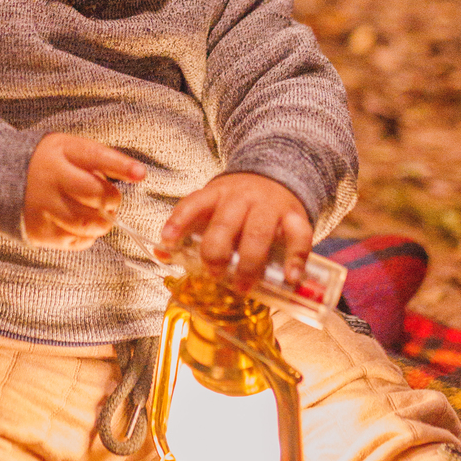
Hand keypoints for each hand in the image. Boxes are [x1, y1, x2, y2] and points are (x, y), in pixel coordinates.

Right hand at [24, 133, 145, 248]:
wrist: (4, 181)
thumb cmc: (51, 163)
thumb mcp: (71, 149)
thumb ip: (102, 159)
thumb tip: (139, 174)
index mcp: (60, 153)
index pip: (95, 157)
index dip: (121, 166)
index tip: (141, 174)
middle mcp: (50, 180)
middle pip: (96, 195)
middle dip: (111, 200)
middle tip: (109, 200)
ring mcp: (43, 209)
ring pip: (89, 224)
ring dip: (103, 222)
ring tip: (98, 214)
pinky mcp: (40, 232)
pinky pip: (77, 241)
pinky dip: (87, 236)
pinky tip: (79, 224)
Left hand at [159, 173, 311, 287]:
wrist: (279, 174)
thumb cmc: (240, 202)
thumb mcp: (214, 206)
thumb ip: (190, 228)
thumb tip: (161, 254)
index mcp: (217, 193)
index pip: (194, 203)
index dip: (179, 222)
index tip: (167, 241)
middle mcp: (242, 197)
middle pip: (224, 224)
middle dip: (216, 253)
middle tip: (213, 275)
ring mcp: (269, 205)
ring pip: (258, 232)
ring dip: (249, 263)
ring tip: (242, 286)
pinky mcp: (295, 215)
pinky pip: (299, 236)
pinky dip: (295, 258)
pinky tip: (290, 277)